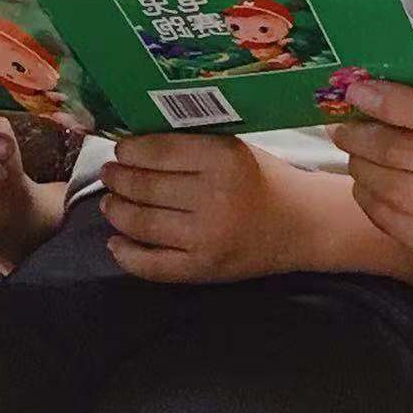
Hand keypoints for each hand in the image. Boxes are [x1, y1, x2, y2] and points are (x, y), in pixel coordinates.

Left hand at [99, 133, 300, 282]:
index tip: (121, 149)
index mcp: (224, 158)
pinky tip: (116, 242)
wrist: (303, 224)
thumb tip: (134, 143)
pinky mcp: (204, 269)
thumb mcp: (234, 148)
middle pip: (145, 187)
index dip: (130, 150)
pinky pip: (152, 265)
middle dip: (118, 178)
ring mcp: (207, 237)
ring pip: (142, 224)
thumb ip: (191, 145)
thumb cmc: (265, 178)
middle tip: (110, 173)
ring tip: (110, 202)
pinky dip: (126, 255)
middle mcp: (214, 197)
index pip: (159, 151)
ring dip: (117, 211)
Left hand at [332, 80, 412, 287]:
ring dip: (361, 167)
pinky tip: (366, 185)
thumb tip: (365, 86)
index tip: (355, 91)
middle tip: (341, 128)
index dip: (394, 101)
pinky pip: (393, 221)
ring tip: (353, 155)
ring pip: (394, 189)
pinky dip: (368, 198)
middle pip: (406, 152)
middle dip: (363, 137)